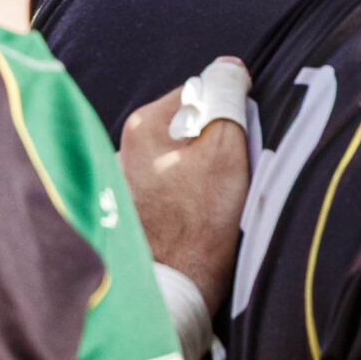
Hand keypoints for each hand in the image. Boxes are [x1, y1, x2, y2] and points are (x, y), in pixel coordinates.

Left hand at [120, 72, 251, 309]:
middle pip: (186, 128)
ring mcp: (120, 183)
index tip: (240, 143)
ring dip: (197, 173)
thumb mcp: (227, 150)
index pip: (200, 93)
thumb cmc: (202, 222)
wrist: (174, 291)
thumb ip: (226, 100)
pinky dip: (182, 198)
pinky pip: (166, 190)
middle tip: (228, 178)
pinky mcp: (127, 213)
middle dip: (211, 145)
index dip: (230, 114)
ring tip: (210, 204)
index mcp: (143, 125)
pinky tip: (193, 220)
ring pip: (176, 160)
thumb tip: (227, 68)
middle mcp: (122, 150)